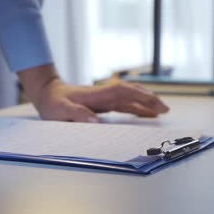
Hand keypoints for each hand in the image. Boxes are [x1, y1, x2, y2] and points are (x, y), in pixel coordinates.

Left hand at [18, 64, 168, 121]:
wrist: (48, 92)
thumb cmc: (53, 103)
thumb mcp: (60, 111)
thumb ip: (77, 115)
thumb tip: (96, 122)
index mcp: (96, 94)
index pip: (123, 92)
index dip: (140, 96)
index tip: (154, 103)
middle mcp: (104, 94)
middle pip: (132, 92)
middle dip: (149, 99)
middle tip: (166, 109)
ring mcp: (105, 97)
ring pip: (130, 97)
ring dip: (146, 102)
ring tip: (162, 111)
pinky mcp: (104, 102)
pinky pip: (124, 103)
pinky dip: (137, 106)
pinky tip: (145, 112)